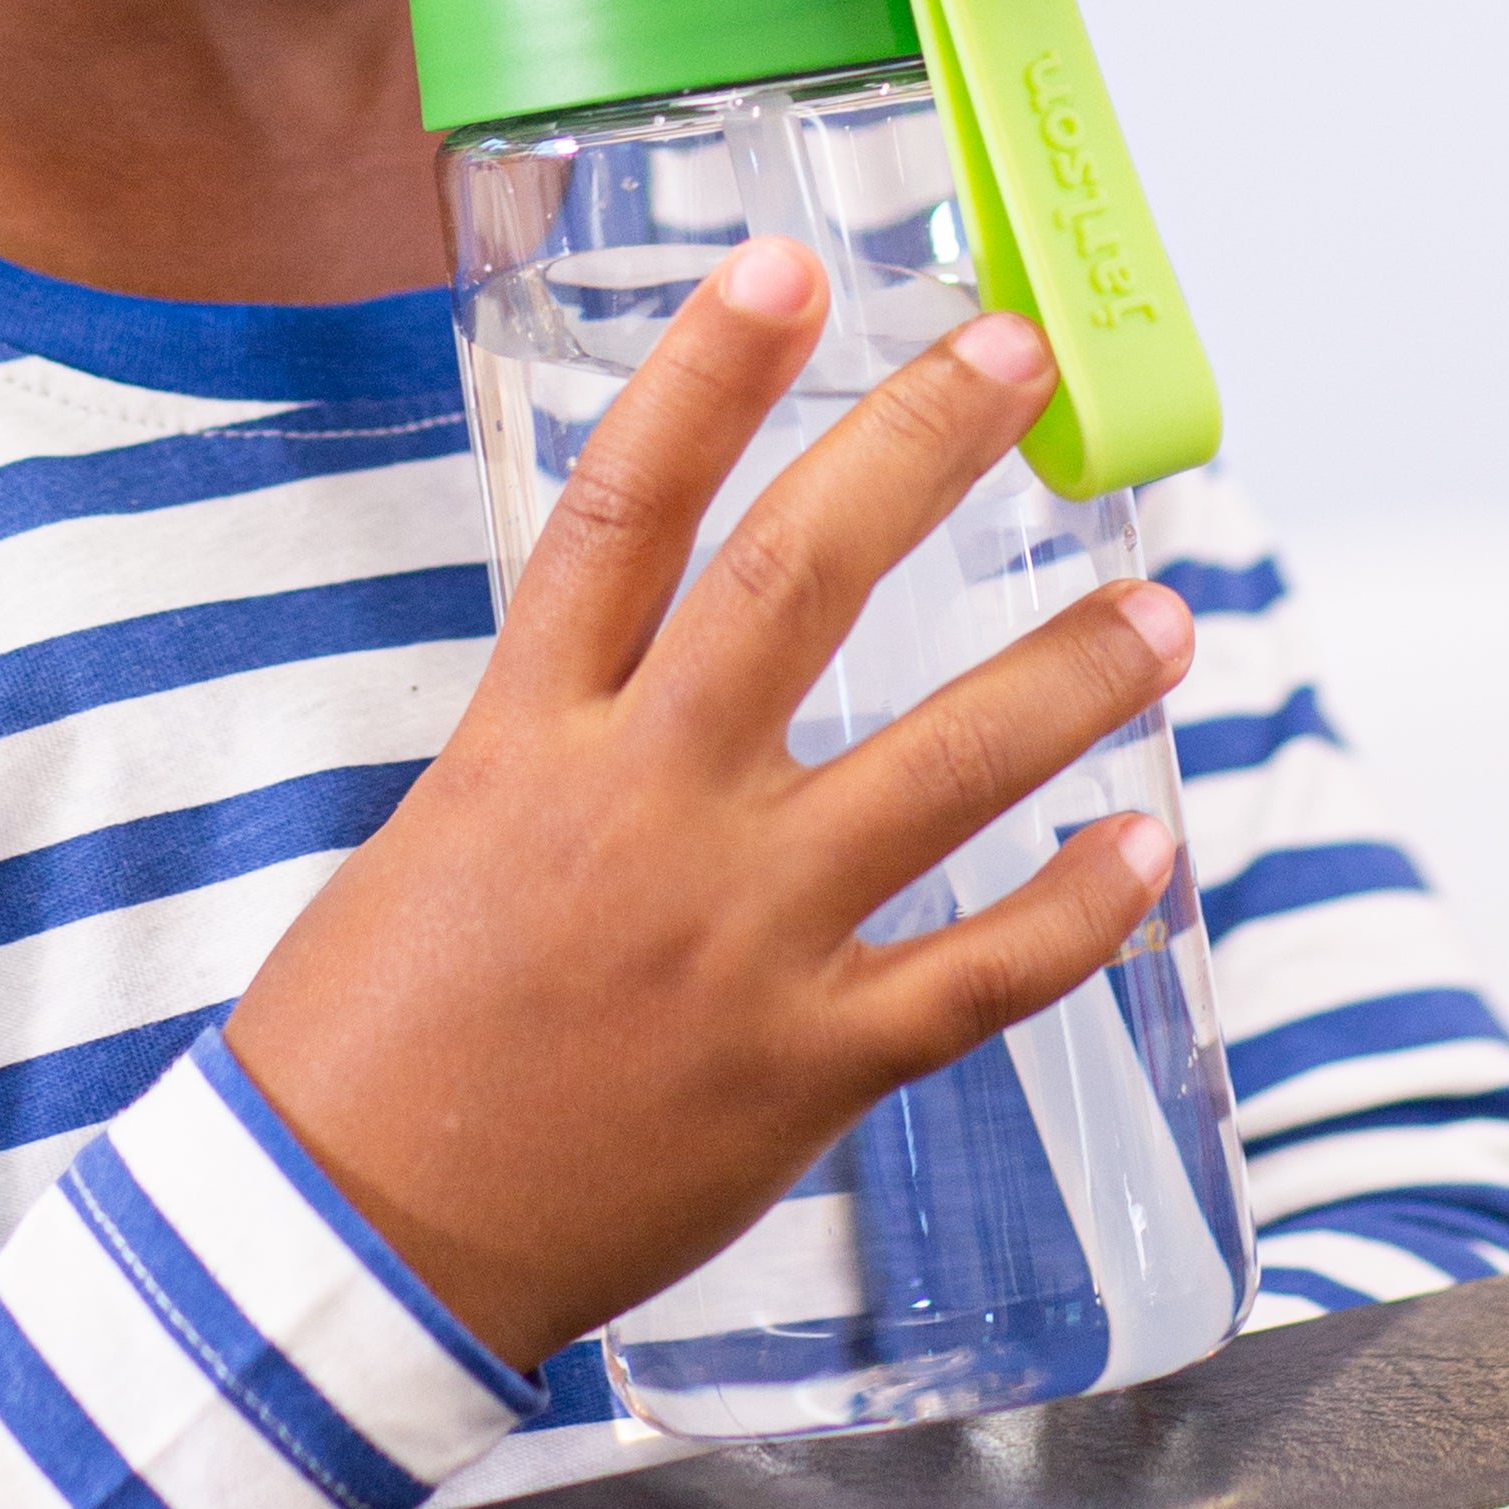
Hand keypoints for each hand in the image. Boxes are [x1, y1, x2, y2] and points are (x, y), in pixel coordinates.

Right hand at [221, 236, 1193, 1371]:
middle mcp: (640, 810)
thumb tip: (664, 662)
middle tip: (1018, 354)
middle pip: (798, 583)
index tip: (789, 263)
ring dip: (1065, 674)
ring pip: (939, 772)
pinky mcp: (801, 1069)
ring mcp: (734, 938)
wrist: (345, 1245)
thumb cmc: (373, 1030)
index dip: (707, 372)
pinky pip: (975, 976)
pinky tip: (1149, 845)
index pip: (624, 507)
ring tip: (1162, 605)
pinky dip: (1078, 909)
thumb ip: (571, 730)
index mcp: (527, 734)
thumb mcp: (446, 820)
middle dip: (919, 448)